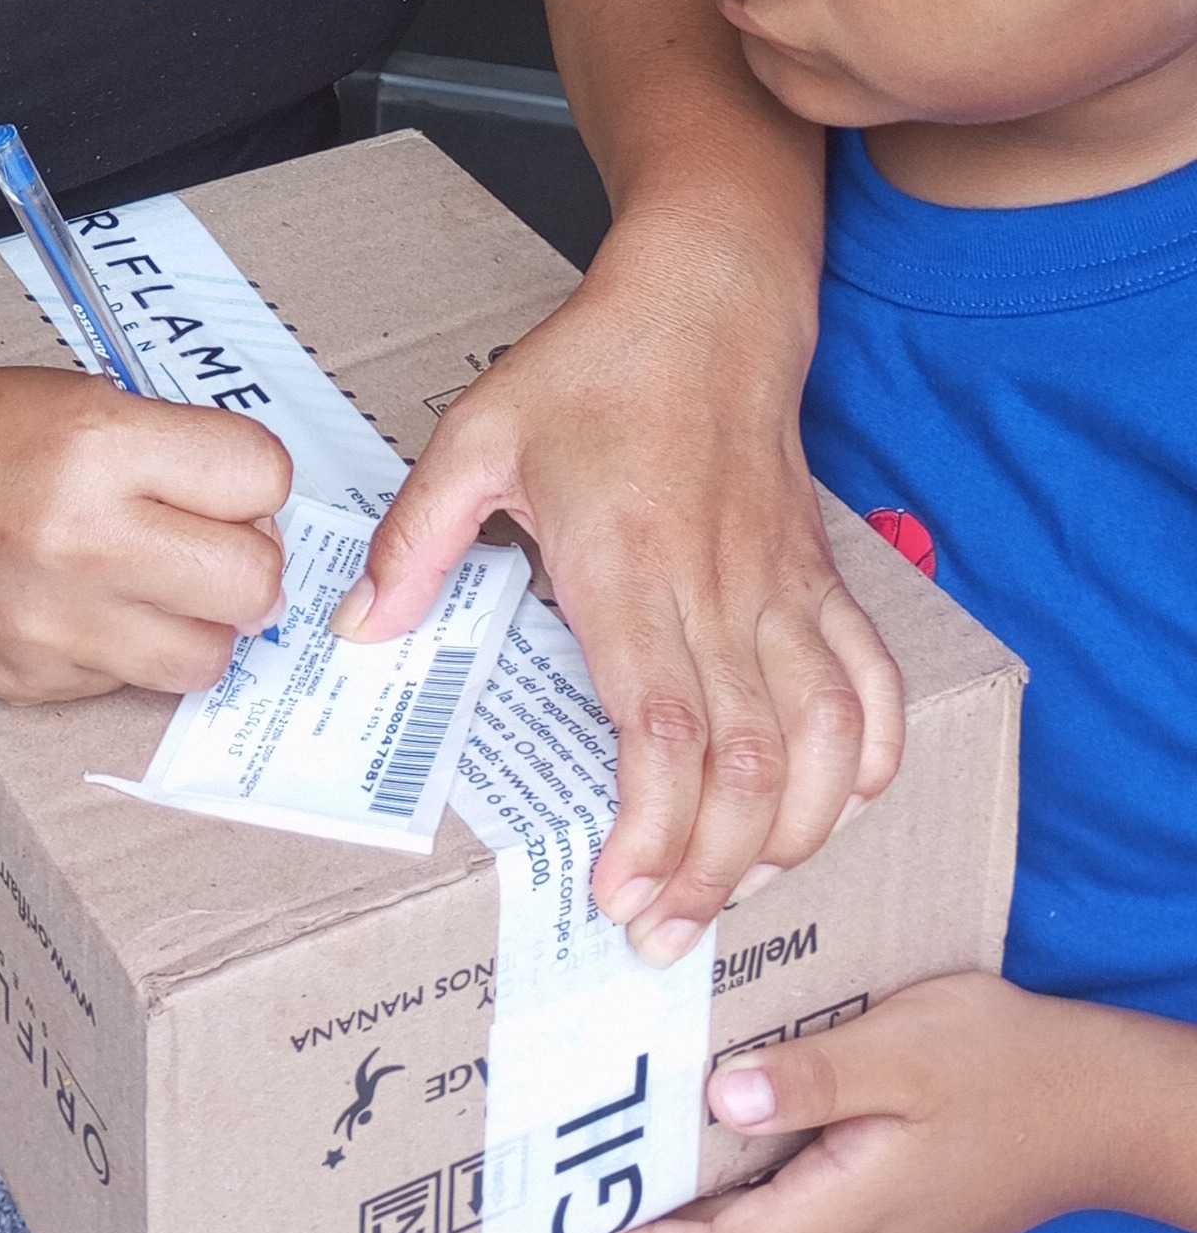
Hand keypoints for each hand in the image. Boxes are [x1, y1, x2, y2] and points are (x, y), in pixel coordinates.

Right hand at [0, 358, 291, 703]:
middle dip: (248, 563)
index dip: (257, 480)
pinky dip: (131, 651)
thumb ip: (169, 450)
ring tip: (160, 587)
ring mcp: (55, 623)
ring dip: (202, 624)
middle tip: (214, 544)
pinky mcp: (32, 682)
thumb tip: (257, 513)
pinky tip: (89, 607)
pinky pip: (135, 684)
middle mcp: (80, 537)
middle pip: (252, 581)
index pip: (258, 474)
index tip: (234, 483)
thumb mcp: (74, 399)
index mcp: (96, 444)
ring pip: (208, 656)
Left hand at [340, 209, 903, 947]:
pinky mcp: (821, 577)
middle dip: (712, 870)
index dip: (654, 827)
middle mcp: (719, 589)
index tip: (620, 894)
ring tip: (735, 893)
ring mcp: (782, 587)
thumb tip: (363, 631)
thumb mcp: (476, 433)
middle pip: (745, 762)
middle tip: (662, 935)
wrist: (708, 298)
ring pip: (820, 739)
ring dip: (791, 834)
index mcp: (630, 564)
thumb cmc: (592, 367)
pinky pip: (869, 681)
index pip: (663, 724)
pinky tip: (835, 808)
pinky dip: (867, 756)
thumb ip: (416, 539)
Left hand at [606, 972, 1123, 1232]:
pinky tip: (731, 1124)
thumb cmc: (1003, 1068)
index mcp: (845, 1212)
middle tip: (582, 1167)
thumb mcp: (903, 1050)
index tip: (571, 1216)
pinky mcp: (897, 1217)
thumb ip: (811, 1077)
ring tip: (637, 1142)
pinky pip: (805, 1213)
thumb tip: (719, 1094)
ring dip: (703, 1201)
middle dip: (655, 1221)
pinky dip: (753, 1184)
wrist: (1102, 1108)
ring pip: (767, 1232)